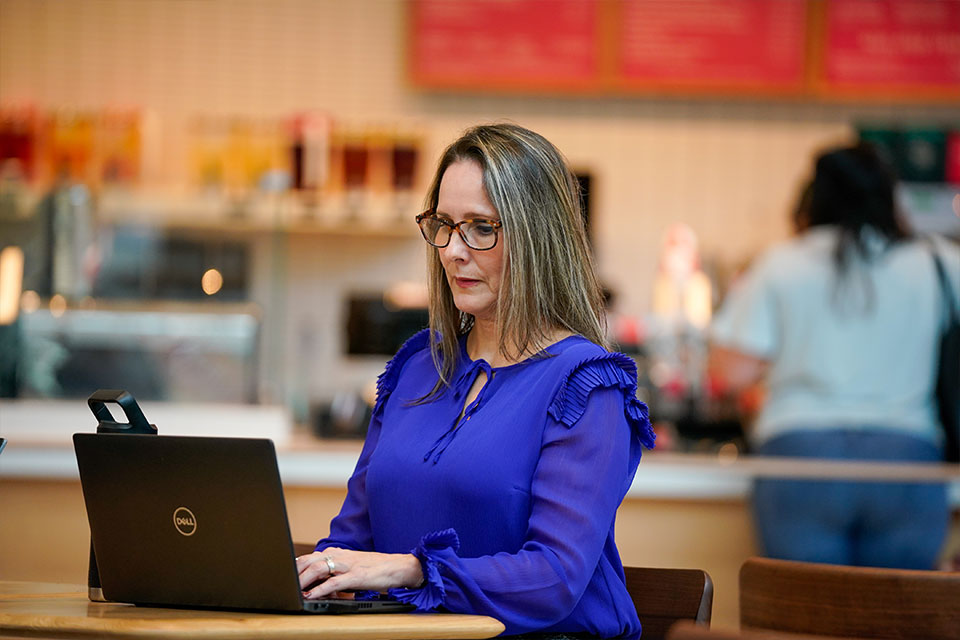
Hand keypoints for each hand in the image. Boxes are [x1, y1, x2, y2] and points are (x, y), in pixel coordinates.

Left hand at [296, 548, 422, 598]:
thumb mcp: (351, 568)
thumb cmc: (375, 569)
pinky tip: (311, 596)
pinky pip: (334, 582)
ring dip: (302, 580)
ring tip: (292, 590)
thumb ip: (334, 574)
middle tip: (282, 583)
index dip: (295, 566)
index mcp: (338, 553)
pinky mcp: (356, 576)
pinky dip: (320, 590)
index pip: (310, 556)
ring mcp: (348, 565)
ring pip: (318, 569)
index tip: (284, 575)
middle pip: (309, 560)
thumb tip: (317, 586)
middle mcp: (340, 556)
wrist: (398, 567)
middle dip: (294, 572)